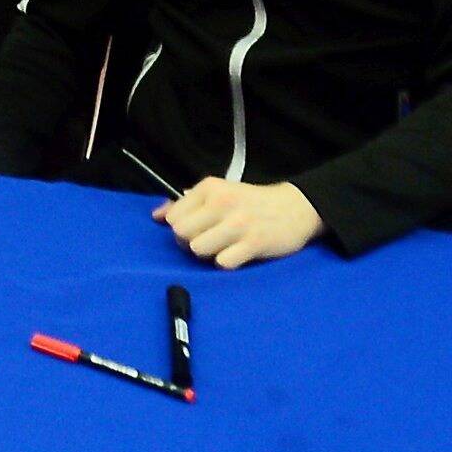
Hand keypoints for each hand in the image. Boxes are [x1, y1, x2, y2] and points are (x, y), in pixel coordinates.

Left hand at [158, 174, 322, 267]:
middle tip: (211, 240)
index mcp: (210, 188)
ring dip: (209, 254)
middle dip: (191, 243)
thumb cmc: (252, 203)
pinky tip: (238, 254)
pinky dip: (227, 263)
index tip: (199, 228)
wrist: (296, 208)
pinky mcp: (254, 243)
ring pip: (198, 249)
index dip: (181, 229)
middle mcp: (222, 202)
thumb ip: (186, 204)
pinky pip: (222, 263)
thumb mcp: (219, 193)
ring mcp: (238, 223)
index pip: (173, 218)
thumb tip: (155, 215)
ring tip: (224, 247)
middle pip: (181, 235)